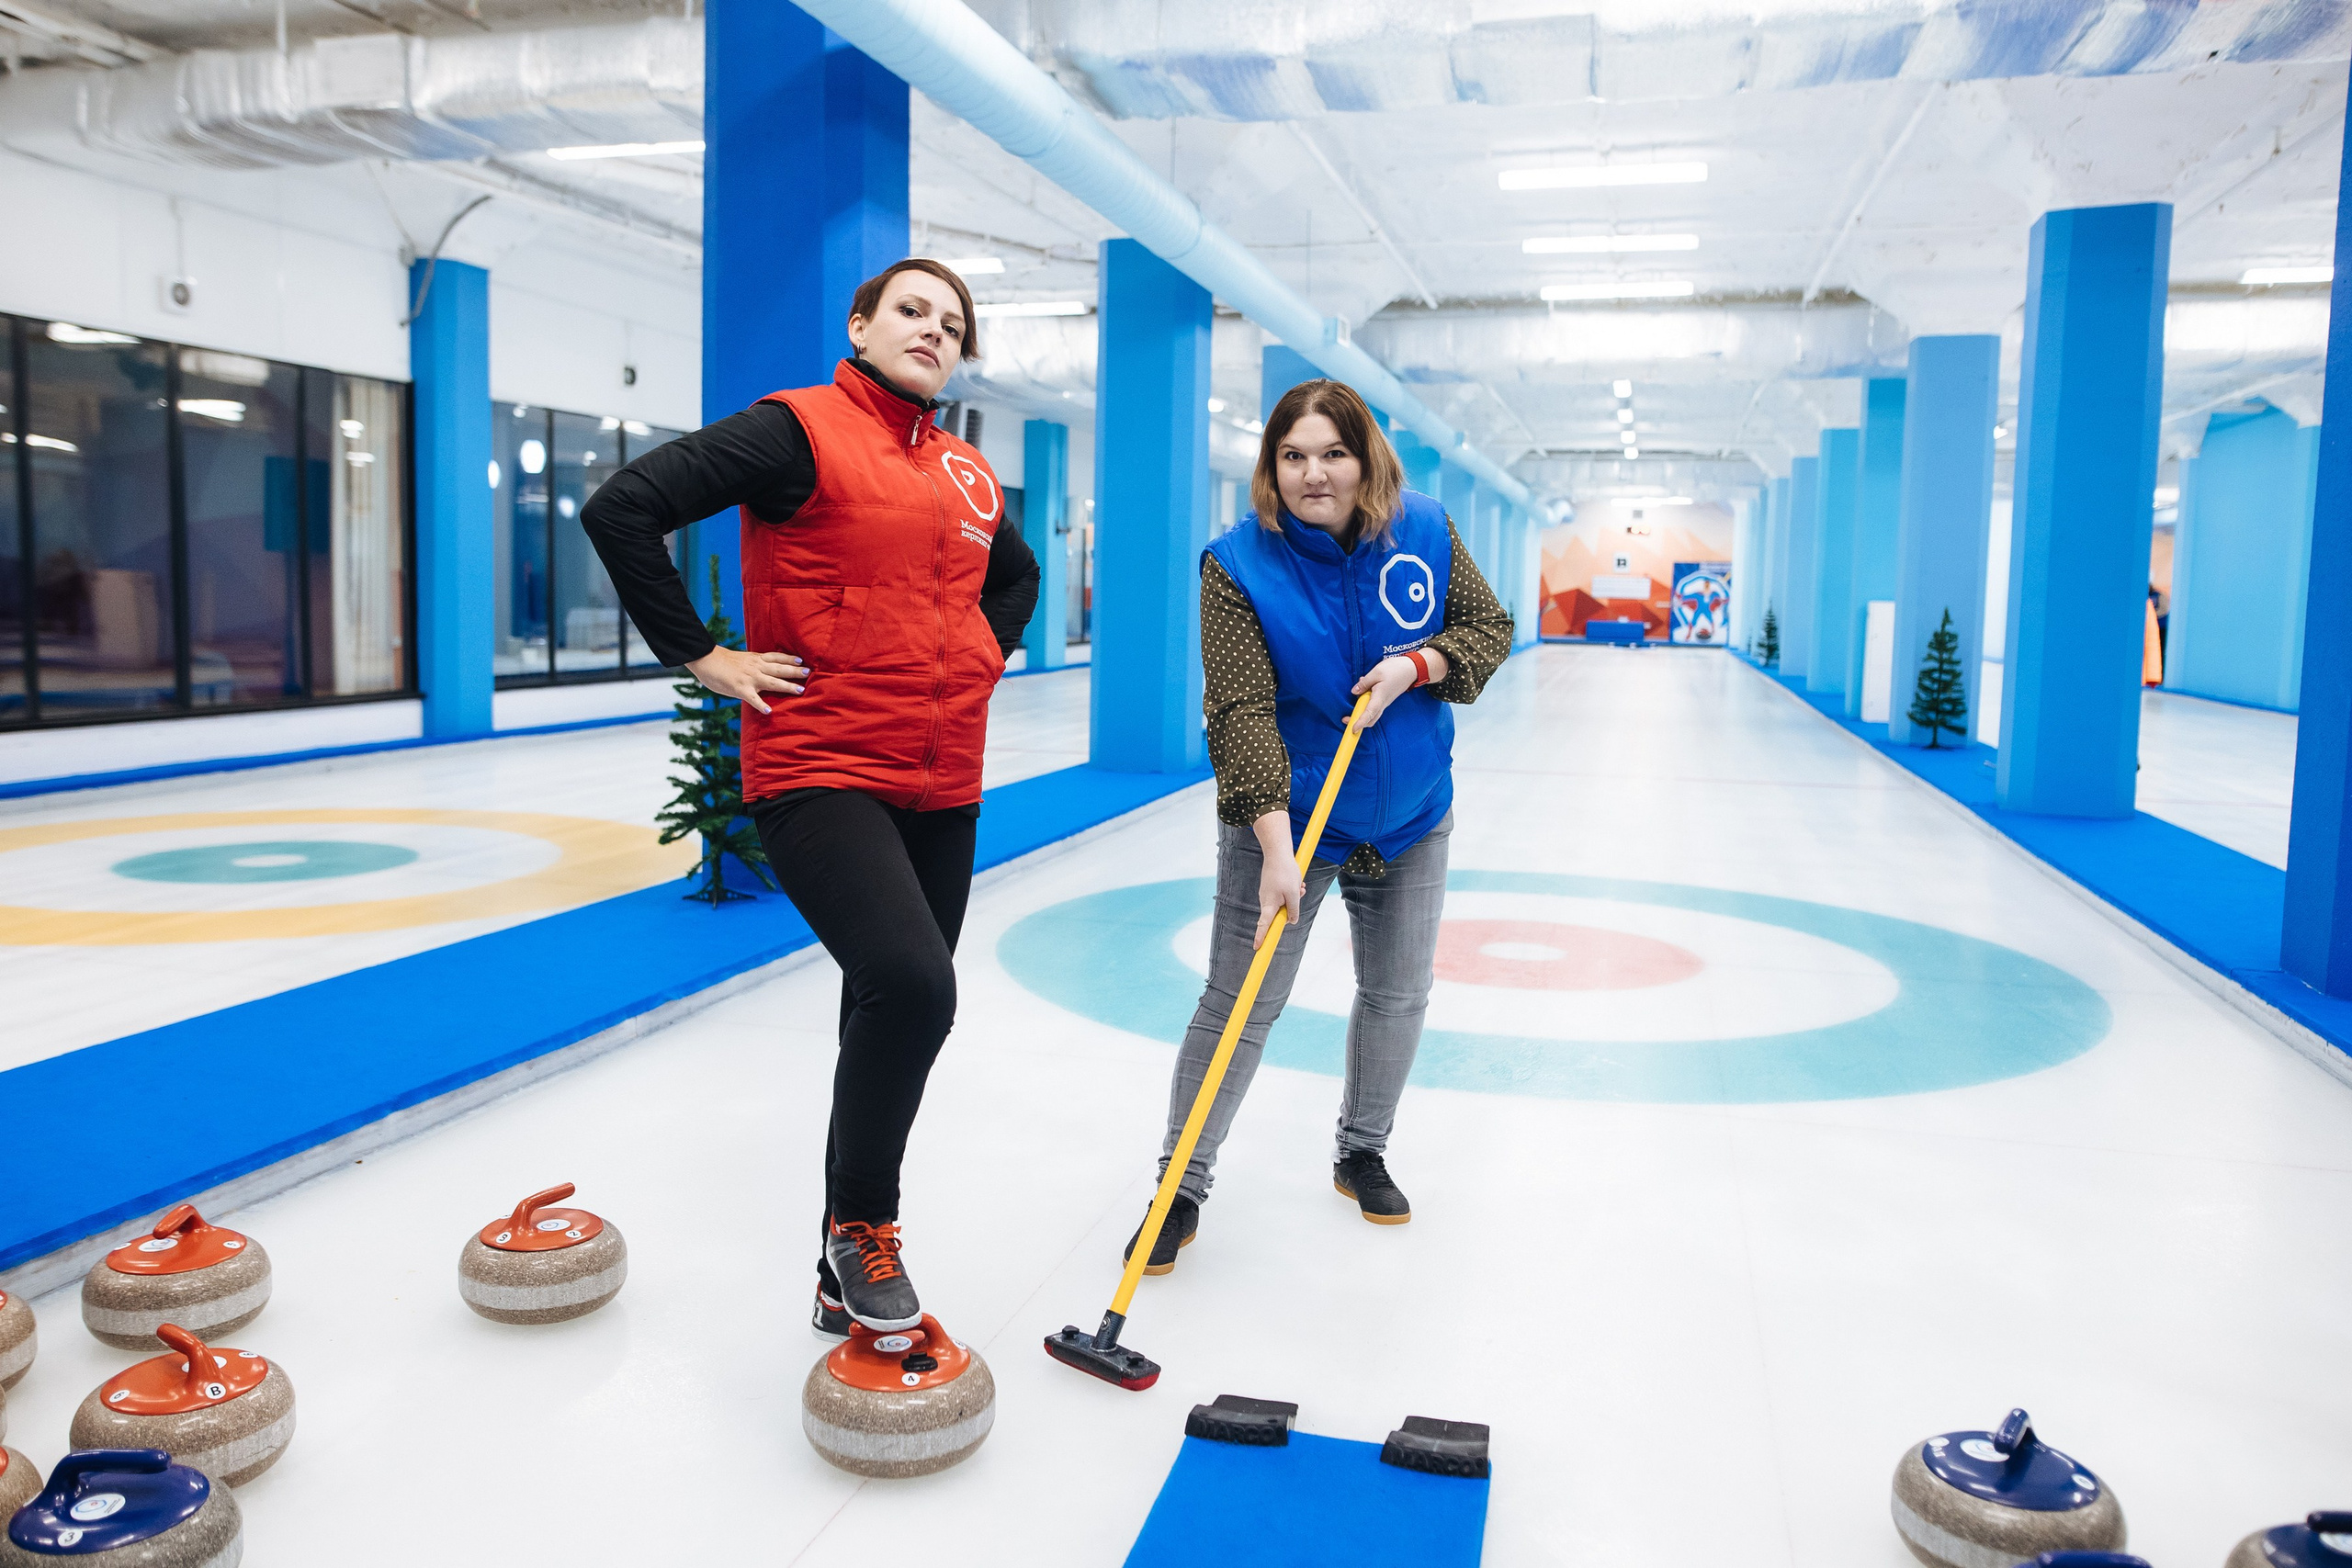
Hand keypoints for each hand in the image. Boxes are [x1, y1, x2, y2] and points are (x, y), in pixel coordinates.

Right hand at [684, 646, 807, 713]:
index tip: (801, 660)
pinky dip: (760, 705)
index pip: (776, 657)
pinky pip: (752, 698)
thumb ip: (753, 665)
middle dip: (795, 671)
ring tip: (800, 691)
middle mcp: (755, 667)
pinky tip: (769, 711)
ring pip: (772, 681)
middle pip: (779, 668)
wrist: (705, 659)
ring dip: (787, 686)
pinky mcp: (740, 688)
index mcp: (755, 659)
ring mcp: (749, 678)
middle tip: (809, 673)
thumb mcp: (742, 659)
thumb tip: (762, 670)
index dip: (789, 658)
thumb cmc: (722, 661)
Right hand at [1250, 810, 1303, 949]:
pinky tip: (1297, 881)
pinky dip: (1292, 891)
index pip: (1264, 925)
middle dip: (1292, 909)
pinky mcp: (1271, 887)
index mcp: (1269, 905)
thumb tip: (1292, 921)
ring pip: (1284, 903)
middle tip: (1300, 892)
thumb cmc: (1286, 873)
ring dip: (1294, 897)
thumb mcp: (1294, 894)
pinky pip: (1283, 895)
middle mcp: (1266, 901)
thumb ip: (1293, 910)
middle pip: (1279, 914)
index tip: (1257, 948)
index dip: (1261, 937)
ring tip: (1300, 884)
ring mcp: (1268, 894)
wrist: (1278, 852)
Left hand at [1348, 648, 1447, 728]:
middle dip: (1359, 722)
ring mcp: (1385, 702)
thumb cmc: (1395, 669)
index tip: (1353, 729)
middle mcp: (1383, 703)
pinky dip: (1366, 705)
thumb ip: (1364, 683)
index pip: (1369, 713)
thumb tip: (1354, 692)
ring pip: (1372, 714)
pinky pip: (1374, 706)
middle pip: (1371, 719)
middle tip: (1345, 719)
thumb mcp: (1376, 672)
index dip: (1360, 722)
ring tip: (1352, 707)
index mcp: (1380, 697)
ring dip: (1362, 714)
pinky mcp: (1385, 699)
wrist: (1412, 669)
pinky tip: (1362, 692)